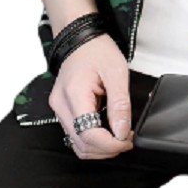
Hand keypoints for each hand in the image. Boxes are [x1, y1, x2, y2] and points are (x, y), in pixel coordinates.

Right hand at [48, 33, 134, 159]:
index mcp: (74, 94)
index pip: (89, 135)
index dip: (111, 145)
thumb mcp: (117, 72)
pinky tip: (107, 130)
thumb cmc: (97, 50)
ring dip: (100, 147)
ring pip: (77, 144)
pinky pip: (76, 134)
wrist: (81, 39)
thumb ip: (120, 104)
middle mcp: (61, 105)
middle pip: (82, 144)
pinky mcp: (62, 109)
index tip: (128, 141)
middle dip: (107, 149)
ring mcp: (59, 108)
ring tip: (119, 136)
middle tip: (127, 140)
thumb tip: (122, 132)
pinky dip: (92, 138)